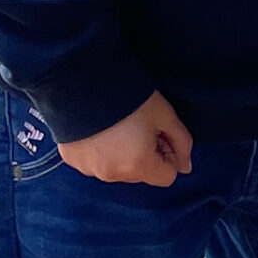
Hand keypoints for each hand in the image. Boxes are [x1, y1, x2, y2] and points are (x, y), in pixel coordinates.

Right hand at [58, 91, 194, 187]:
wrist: (80, 81)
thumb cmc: (128, 97)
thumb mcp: (164, 115)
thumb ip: (182, 143)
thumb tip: (185, 167)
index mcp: (138, 165)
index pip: (166, 177)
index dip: (168, 156)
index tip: (159, 135)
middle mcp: (113, 175)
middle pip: (141, 174)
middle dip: (146, 155)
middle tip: (139, 126)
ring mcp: (89, 169)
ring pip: (117, 170)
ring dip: (122, 155)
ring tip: (117, 126)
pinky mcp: (72, 160)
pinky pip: (94, 163)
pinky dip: (99, 151)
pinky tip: (97, 129)